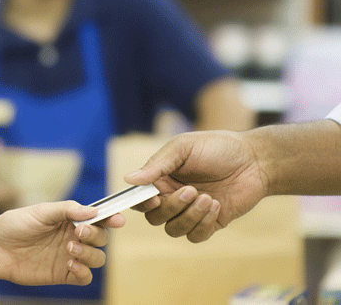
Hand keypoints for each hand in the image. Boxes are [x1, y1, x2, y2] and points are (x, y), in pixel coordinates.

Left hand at [0, 200, 123, 286]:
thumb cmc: (15, 224)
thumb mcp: (40, 211)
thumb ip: (67, 210)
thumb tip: (93, 212)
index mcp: (69, 219)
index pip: (97, 218)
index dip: (110, 218)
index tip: (118, 220)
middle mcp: (72, 237)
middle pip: (101, 239)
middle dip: (96, 236)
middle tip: (79, 232)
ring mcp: (68, 256)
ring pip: (97, 259)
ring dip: (90, 254)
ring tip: (69, 249)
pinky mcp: (62, 274)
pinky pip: (84, 277)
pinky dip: (83, 272)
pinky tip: (70, 264)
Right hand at [124, 130, 268, 242]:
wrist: (256, 159)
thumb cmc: (218, 147)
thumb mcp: (183, 148)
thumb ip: (157, 164)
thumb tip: (128, 179)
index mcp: (161, 178)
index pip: (139, 198)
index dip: (140, 203)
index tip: (153, 198)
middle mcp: (172, 196)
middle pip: (154, 217)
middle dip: (171, 207)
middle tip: (191, 191)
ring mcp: (190, 211)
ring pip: (174, 229)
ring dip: (189, 216)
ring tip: (209, 198)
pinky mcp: (209, 223)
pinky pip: (195, 236)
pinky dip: (203, 224)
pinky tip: (217, 205)